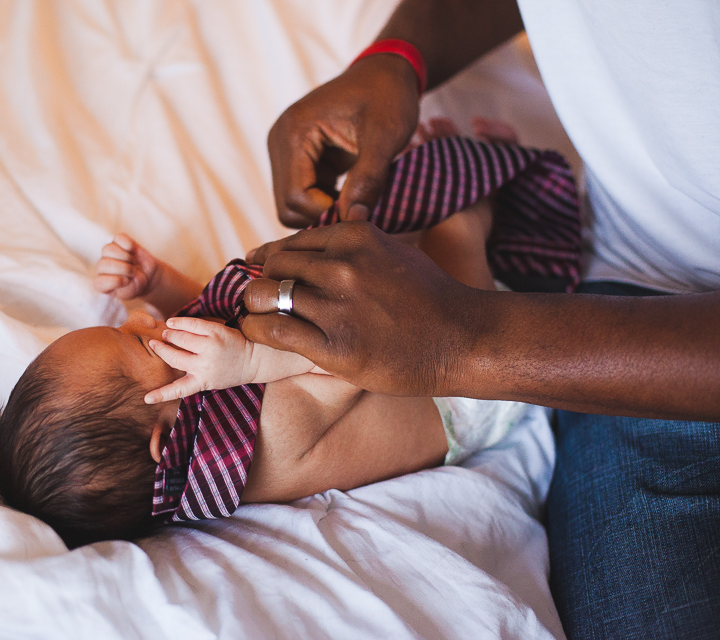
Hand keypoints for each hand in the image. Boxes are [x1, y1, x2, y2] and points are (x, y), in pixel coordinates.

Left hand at [94, 233, 159, 299]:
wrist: (147, 276)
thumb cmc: (137, 285)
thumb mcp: (133, 290)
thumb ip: (127, 284)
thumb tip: (126, 268)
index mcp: (102, 284)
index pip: (99, 283)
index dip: (114, 281)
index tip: (126, 281)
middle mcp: (102, 268)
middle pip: (103, 264)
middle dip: (123, 268)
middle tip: (133, 272)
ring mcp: (108, 253)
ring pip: (108, 249)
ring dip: (124, 256)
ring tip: (132, 261)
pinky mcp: (118, 242)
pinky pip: (119, 238)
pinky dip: (127, 243)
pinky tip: (132, 249)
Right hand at [143, 317, 253, 403]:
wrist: (253, 360)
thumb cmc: (228, 370)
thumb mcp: (210, 380)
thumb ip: (192, 374)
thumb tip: (168, 360)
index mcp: (202, 382)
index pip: (178, 390)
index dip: (161, 394)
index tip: (146, 399)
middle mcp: (205, 365)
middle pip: (173, 356)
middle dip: (161, 349)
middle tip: (154, 343)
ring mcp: (210, 347)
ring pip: (180, 338)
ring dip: (170, 334)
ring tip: (166, 332)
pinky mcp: (216, 332)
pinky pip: (192, 324)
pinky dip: (179, 322)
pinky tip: (172, 322)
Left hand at [241, 221, 487, 396]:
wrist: (464, 340)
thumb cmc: (432, 297)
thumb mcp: (396, 250)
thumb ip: (361, 238)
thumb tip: (342, 220)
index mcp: (356, 237)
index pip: (292, 242)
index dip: (272, 259)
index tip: (266, 273)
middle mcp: (342, 266)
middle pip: (273, 265)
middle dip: (263, 282)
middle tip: (265, 299)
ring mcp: (337, 306)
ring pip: (265, 295)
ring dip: (256, 307)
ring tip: (261, 317)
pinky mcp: (335, 346)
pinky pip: (273, 331)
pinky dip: (258, 331)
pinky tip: (261, 334)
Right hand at [268, 54, 418, 227]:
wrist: (386, 72)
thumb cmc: (388, 95)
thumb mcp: (386, 136)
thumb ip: (369, 179)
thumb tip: (355, 220)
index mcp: (294, 131)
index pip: (295, 197)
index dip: (327, 213)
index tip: (361, 212)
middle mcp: (280, 141)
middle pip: (287, 206)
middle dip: (322, 215)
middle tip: (359, 209)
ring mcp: (285, 150)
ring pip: (292, 205)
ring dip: (323, 211)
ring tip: (356, 199)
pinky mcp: (296, 157)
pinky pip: (302, 196)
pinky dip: (324, 203)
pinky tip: (350, 193)